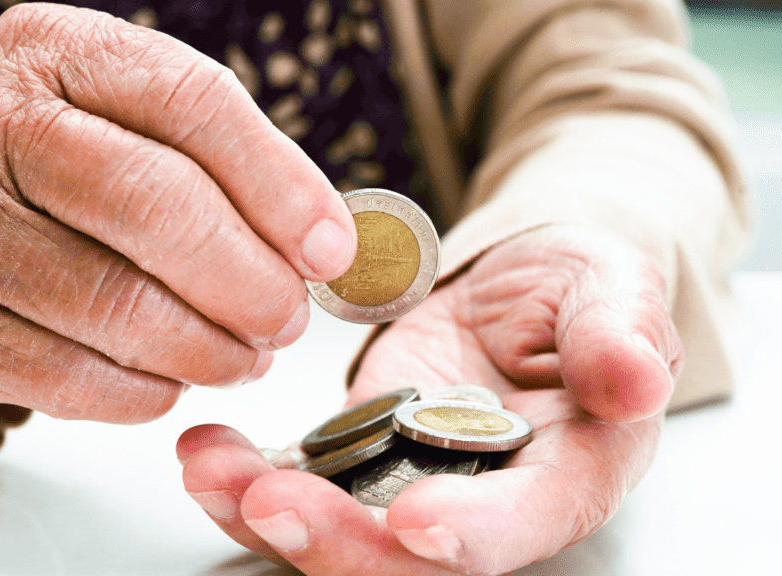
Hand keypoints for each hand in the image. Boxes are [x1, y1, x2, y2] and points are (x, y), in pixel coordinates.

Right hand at [0, 4, 355, 422]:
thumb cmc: (68, 173)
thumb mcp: (140, 128)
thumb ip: (235, 170)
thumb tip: (326, 248)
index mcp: (55, 50)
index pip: (189, 100)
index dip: (277, 185)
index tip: (329, 250)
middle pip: (150, 203)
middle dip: (245, 280)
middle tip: (287, 320)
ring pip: (109, 302)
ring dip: (203, 349)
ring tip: (243, 356)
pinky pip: (60, 376)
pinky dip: (139, 392)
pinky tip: (171, 382)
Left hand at [178, 225, 680, 573]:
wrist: (519, 288)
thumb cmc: (576, 289)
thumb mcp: (612, 290)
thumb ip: (620, 335)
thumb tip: (635, 382)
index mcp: (567, 472)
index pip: (525, 522)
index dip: (473, 533)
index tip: (414, 520)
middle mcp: (482, 499)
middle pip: (410, 556)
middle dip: (337, 541)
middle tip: (270, 500)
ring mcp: (411, 480)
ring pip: (337, 527)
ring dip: (265, 511)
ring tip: (210, 469)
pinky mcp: (359, 454)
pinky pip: (299, 479)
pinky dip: (246, 474)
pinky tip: (206, 448)